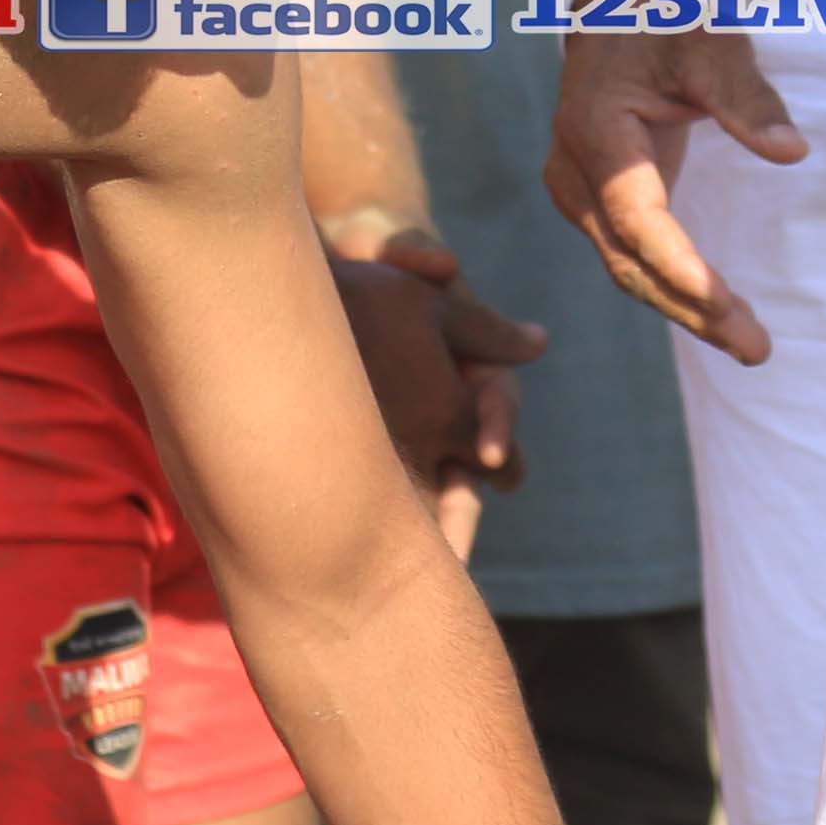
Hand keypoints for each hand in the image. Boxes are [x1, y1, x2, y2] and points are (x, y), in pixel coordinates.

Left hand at [328, 236, 540, 557]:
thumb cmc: (367, 256)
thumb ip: (416, 252)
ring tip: (420, 579)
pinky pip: (396, 505)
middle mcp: (453, 404)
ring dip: (433, 537)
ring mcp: (418, 435)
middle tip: (453, 547)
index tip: (489, 451)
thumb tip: (444, 267)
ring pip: (439, 495)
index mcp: (470, 359)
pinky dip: (393, 536)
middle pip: (476, 467)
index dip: (497, 425)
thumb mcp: (388, 244)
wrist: (328, 272)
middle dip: (463, 506)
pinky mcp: (381, 457)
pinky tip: (366, 575)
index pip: (497, 401)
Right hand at [542, 28, 803, 364]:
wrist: (613, 12)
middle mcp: (573, 170)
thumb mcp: (712, 42)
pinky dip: (672, 288)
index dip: (677, 265)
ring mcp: (575, 191)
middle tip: (756, 348)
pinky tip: (719, 313)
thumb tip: (792, 152)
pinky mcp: (592, 203)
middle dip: (691, 307)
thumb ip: (748, 98)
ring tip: (750, 344)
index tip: (721, 303)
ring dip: (684, 309)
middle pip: (629, 258)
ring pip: (626, 267)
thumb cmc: (666, 22)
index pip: (636, 216)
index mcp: (595, 129)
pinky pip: (630, 257)